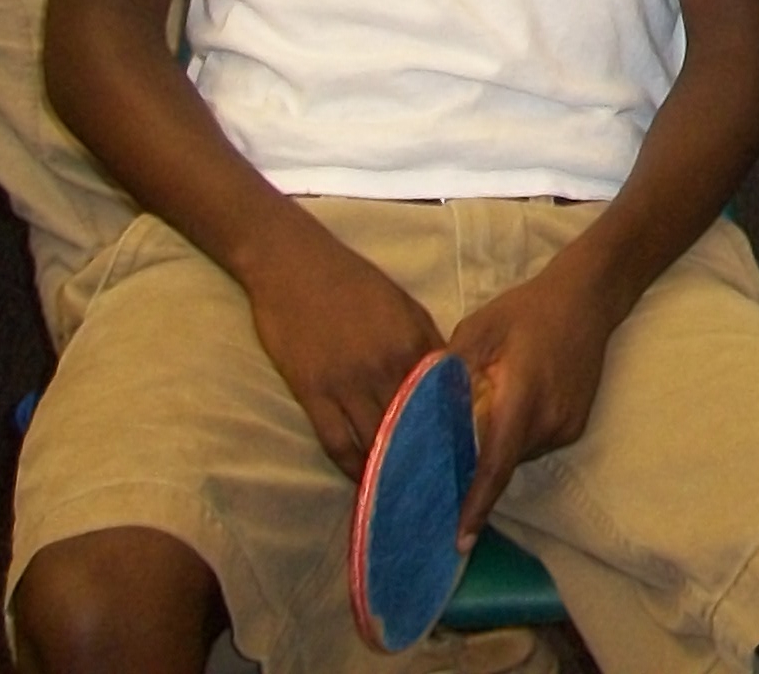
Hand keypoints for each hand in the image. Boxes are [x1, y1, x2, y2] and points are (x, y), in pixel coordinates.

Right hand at [243, 222, 445, 477]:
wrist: (294, 264)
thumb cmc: (352, 281)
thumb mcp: (403, 304)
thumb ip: (426, 343)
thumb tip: (448, 381)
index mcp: (414, 342)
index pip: (443, 398)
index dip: (454, 430)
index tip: (465, 458)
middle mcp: (386, 367)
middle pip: (413, 426)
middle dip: (426, 459)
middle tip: (438, 490)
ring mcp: (347, 383)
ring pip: (376, 440)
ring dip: (390, 470)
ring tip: (404, 494)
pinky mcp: (312, 393)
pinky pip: (336, 442)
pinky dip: (351, 467)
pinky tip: (363, 481)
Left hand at [447, 264, 623, 547]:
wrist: (588, 298)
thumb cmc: (526, 311)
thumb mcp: (478, 330)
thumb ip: (447, 373)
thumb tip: (415, 412)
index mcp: (522, 398)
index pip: (496, 465)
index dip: (476, 505)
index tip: (459, 540)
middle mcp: (548, 422)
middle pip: (502, 463)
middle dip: (473, 470)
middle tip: (442, 465)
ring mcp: (567, 426)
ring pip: (518, 454)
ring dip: (496, 446)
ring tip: (482, 417)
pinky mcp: (576, 425)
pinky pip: (535, 442)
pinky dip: (516, 435)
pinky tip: (512, 404)